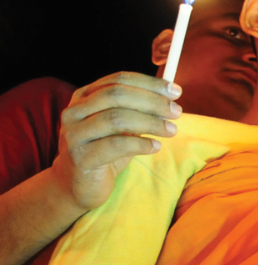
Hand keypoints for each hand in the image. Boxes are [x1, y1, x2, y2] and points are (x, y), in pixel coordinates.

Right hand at [52, 72, 181, 209]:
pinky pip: (116, 145)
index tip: (175, 91)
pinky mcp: (81, 157)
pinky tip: (155, 147)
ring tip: (171, 131)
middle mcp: (74, 112)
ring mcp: (74, 134)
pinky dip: (140, 144)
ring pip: (116, 118)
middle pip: (117, 95)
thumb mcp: (122, 127)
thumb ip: (139, 110)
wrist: (78, 185)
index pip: (119, 80)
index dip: (149, 83)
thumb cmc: (105, 151)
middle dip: (152, 102)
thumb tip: (170, 98)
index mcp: (84, 97)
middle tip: (176, 112)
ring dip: (150, 123)